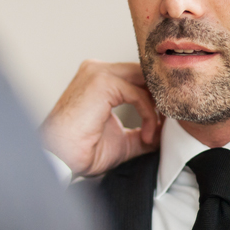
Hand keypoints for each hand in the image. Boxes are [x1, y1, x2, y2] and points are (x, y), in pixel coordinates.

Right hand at [40, 60, 163, 177]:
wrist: (60, 159)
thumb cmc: (81, 151)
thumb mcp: (122, 140)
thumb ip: (143, 131)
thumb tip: (165, 134)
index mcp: (98, 79)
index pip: (138, 78)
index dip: (156, 98)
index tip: (164, 123)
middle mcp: (97, 70)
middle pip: (143, 74)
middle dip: (160, 98)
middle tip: (168, 123)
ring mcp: (98, 73)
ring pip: (144, 80)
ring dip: (157, 107)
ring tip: (156, 131)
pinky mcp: (102, 82)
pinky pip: (139, 94)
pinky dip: (149, 115)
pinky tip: (147, 134)